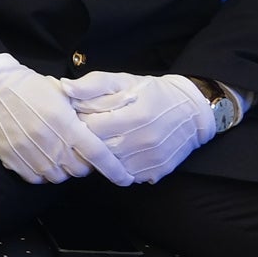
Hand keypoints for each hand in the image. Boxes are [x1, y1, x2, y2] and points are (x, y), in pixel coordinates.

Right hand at [0, 56, 108, 183]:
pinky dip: (42, 173)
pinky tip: (41, 158)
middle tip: (80, 153)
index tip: (125, 178)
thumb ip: (82, 116)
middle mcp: (48, 140)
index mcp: (64, 122)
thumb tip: (101, 134)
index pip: (97, 153)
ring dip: (62, 169)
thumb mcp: (62, 94)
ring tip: (58, 154)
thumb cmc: (29, 88)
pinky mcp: (11, 158)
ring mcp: (28, 151)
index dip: (114, 169)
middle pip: (79, 169)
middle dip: (84, 164)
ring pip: (58, 176)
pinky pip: (35, 178)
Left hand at [65, 72, 218, 185]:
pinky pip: (128, 176)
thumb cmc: (153, 93)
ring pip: (112, 166)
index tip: (78, 118)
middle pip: (100, 149)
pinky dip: (120, 167)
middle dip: (89, 142)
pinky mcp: (157, 171)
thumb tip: (65, 87)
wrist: (192, 110)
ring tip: (104, 141)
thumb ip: (93, 84)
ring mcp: (152, 158)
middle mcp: (145, 140)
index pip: (91, 128)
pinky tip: (120, 153)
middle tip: (89, 132)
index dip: (79, 123)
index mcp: (135, 115)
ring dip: (103, 157)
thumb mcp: (123, 80)